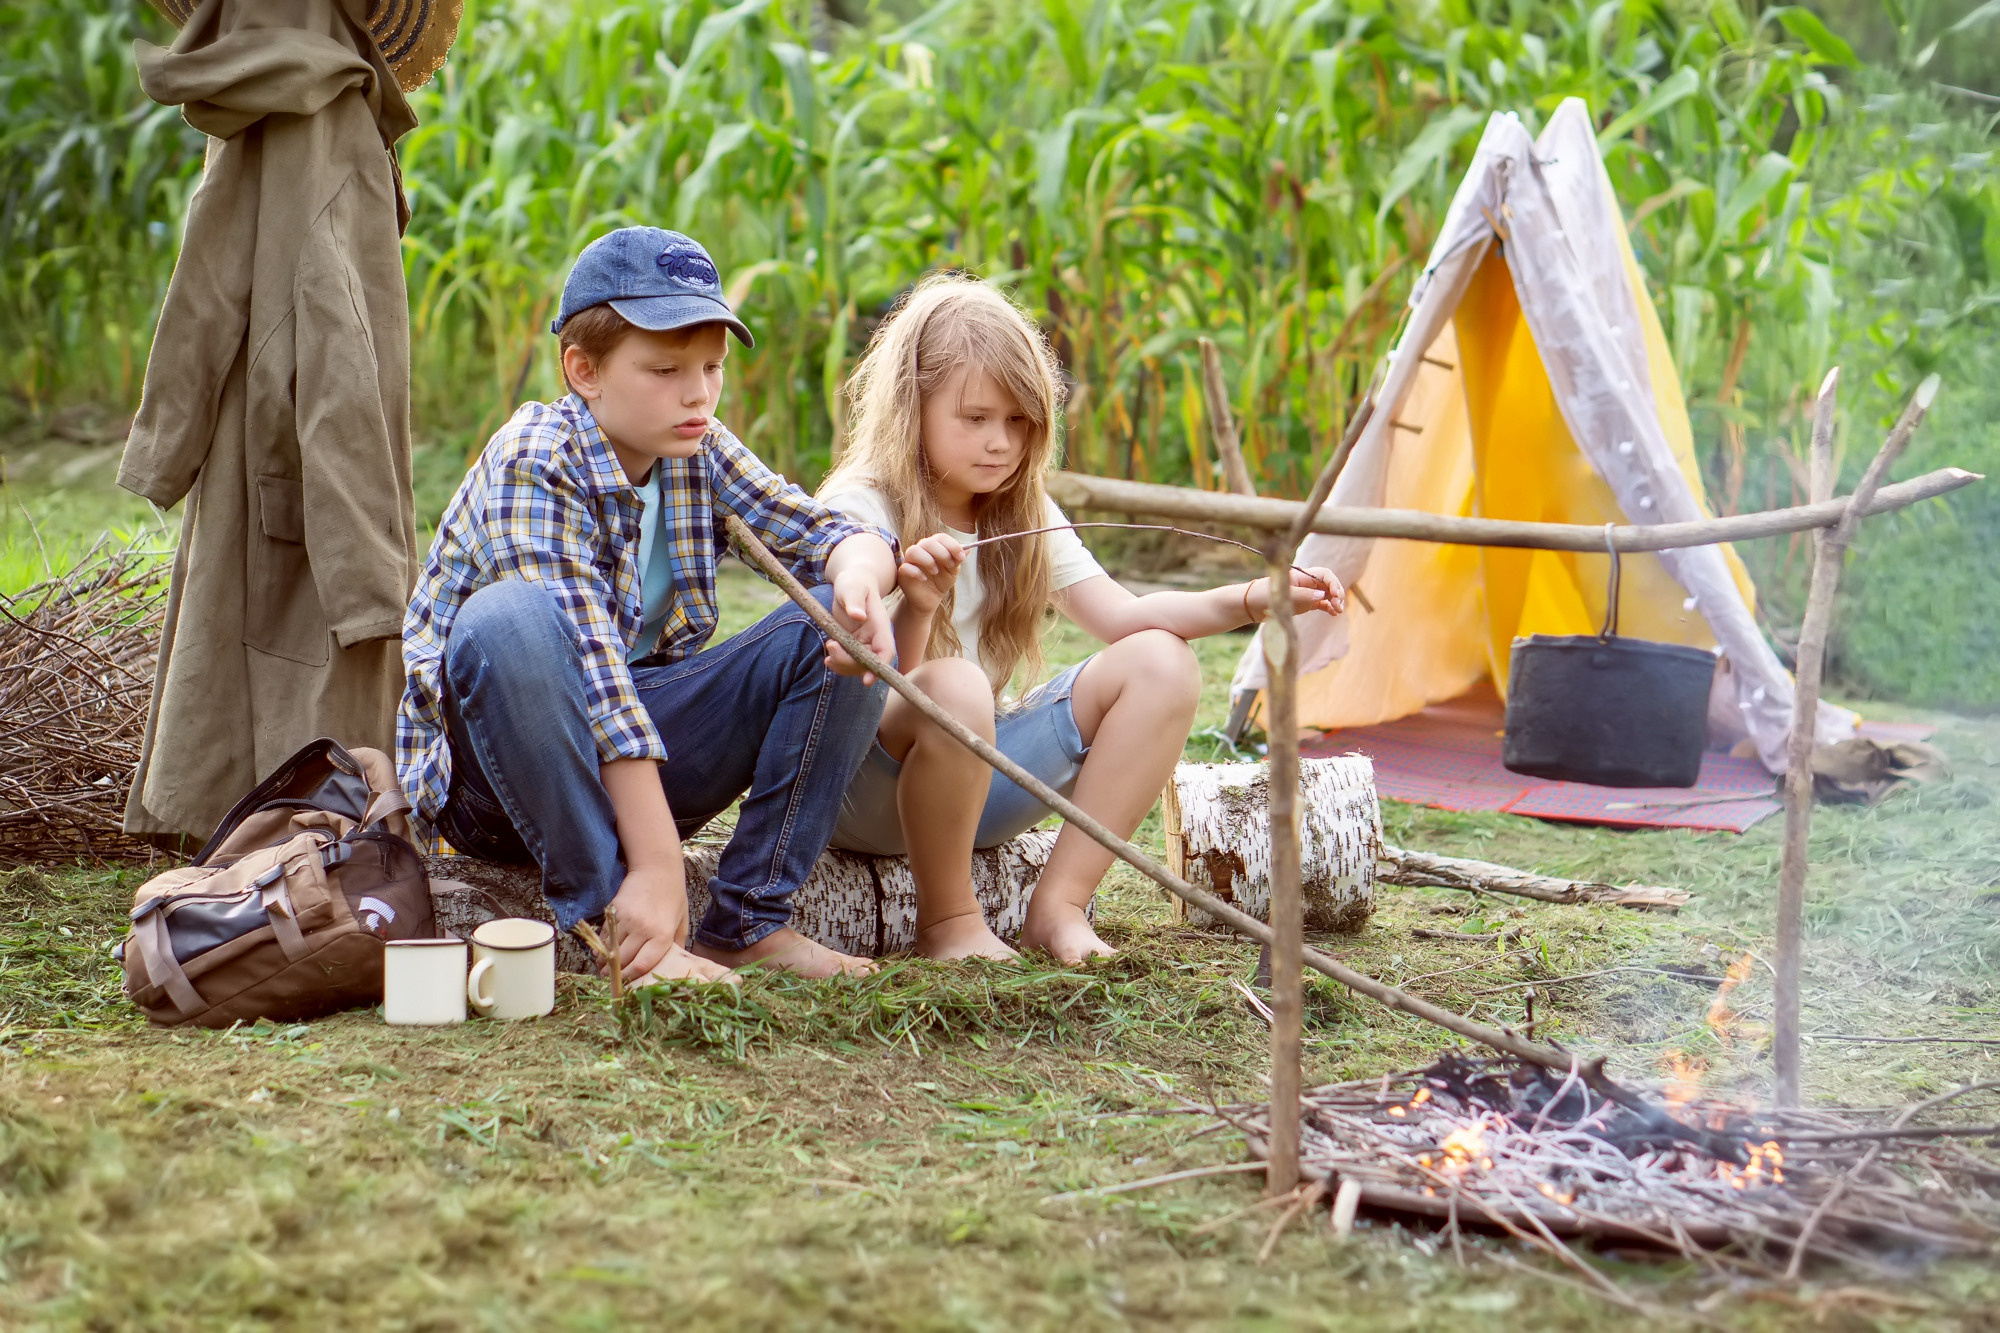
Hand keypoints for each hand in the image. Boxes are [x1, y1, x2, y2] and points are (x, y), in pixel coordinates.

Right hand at [606, 860, 689, 980]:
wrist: (657, 868)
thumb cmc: (673, 896)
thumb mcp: (682, 921)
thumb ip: (677, 945)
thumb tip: (674, 965)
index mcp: (663, 935)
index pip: (642, 965)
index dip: (630, 977)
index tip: (625, 983)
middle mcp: (644, 929)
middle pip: (623, 960)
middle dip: (615, 972)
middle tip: (611, 979)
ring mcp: (627, 919)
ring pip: (611, 948)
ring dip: (605, 960)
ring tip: (603, 967)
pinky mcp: (615, 910)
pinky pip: (605, 934)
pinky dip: (602, 944)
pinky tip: (603, 950)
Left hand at [824, 566, 895, 682]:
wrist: (852, 584)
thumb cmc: (854, 582)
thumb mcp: (852, 587)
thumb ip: (854, 600)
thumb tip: (857, 616)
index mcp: (880, 626)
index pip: (886, 651)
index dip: (879, 667)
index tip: (866, 681)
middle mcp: (875, 639)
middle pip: (870, 663)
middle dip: (850, 663)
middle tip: (831, 647)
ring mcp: (865, 644)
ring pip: (858, 667)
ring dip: (842, 666)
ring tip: (827, 657)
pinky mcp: (853, 646)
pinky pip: (849, 663)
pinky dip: (839, 665)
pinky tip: (828, 659)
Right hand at [895, 533, 964, 615]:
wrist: (930, 599)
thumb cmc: (941, 581)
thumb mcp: (952, 571)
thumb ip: (957, 559)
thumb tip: (968, 549)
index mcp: (934, 546)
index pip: (941, 538)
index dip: (952, 545)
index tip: (961, 557)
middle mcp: (921, 550)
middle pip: (928, 542)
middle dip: (942, 553)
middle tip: (950, 565)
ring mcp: (910, 561)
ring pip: (914, 551)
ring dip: (928, 560)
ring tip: (936, 572)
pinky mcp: (903, 573)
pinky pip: (906, 567)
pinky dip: (916, 572)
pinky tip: (924, 579)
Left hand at [1248, 566, 1343, 620]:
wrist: (1249, 606)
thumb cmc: (1262, 595)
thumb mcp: (1282, 595)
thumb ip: (1303, 596)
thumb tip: (1322, 596)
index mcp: (1301, 575)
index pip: (1324, 574)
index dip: (1333, 582)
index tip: (1336, 594)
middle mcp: (1306, 583)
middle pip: (1328, 584)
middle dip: (1337, 593)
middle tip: (1339, 605)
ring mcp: (1306, 594)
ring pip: (1326, 595)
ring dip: (1335, 601)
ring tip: (1338, 611)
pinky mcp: (1304, 604)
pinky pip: (1321, 604)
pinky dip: (1328, 607)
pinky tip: (1334, 613)